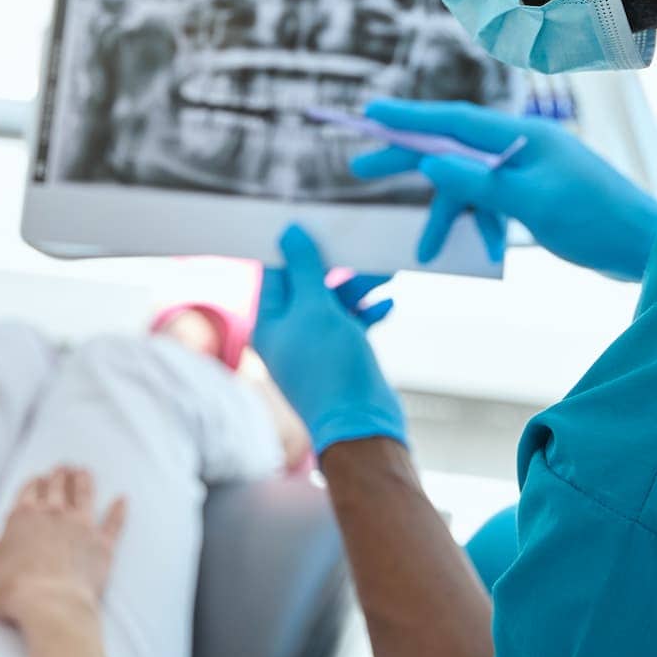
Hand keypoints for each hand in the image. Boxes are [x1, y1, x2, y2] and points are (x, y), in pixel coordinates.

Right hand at [0, 466, 127, 630]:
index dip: (34, 482)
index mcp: (23, 517)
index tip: (39, 477)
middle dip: (59, 475)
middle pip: (58, 487)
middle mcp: (53, 514)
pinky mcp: (102, 544)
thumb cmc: (13, 590)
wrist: (52, 605)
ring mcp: (81, 526)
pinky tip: (123, 499)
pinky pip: (113, 522)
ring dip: (84, 481)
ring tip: (84, 472)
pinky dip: (118, 510)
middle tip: (64, 466)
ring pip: (84, 495)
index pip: (30, 490)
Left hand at [252, 225, 405, 454]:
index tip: (321, 231)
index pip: (278, 273)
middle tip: (361, 253)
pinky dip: (367, 311)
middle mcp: (288, 334)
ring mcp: (315, 347)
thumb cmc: (331, 368)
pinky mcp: (341, 357)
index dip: (298, 251)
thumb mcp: (316, 309)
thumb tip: (288, 232)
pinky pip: (352, 323)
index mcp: (270, 323)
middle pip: (309, 286)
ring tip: (382, 277)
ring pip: (334, 303)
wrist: (362, 425)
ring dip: (357, 288)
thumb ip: (303, 269)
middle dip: (337, 269)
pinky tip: (387, 305)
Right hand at [351, 99, 656, 281]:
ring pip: (470, 182)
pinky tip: (490, 252)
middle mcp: (522, 144)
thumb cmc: (596, 222)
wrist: (646, 246)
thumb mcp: (531, 203)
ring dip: (450, 215)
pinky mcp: (537, 193)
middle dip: (409, 160)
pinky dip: (483, 225)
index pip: (454, 119)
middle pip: (452, 145)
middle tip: (360, 168)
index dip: (408, 117)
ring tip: (427, 250)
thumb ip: (478, 182)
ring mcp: (529, 168)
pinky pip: (493, 201)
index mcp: (523, 136)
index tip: (369, 114)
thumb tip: (429, 162)